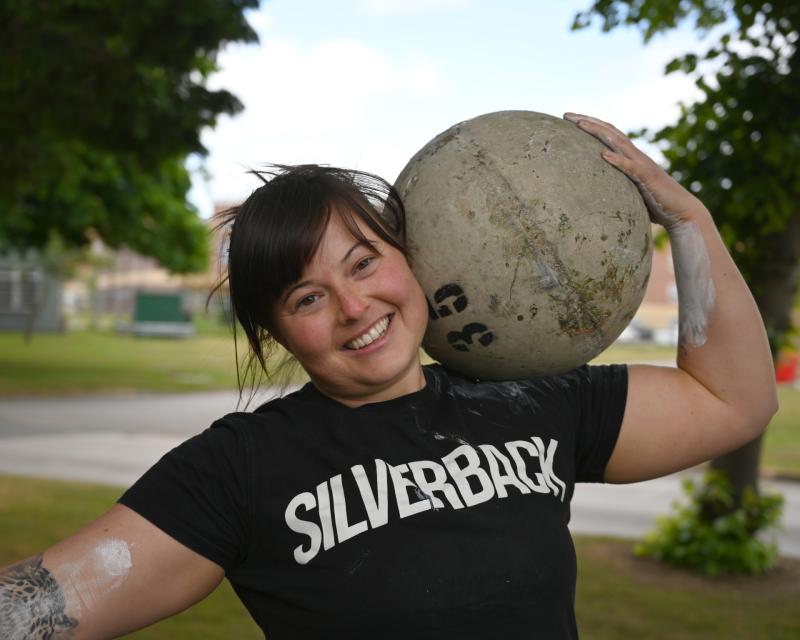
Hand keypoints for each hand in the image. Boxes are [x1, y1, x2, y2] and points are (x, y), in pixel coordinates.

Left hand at [563, 112, 704, 229]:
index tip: (571, 120)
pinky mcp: (648, 178)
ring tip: (580, 124)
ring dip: (598, 132)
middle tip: (566, 114)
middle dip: (588, 121)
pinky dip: (617, 160)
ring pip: (618, 143)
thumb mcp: (631, 192)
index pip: (609, 135)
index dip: (591, 125)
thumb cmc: (657, 205)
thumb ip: (618, 186)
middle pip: (610, 132)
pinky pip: (630, 167)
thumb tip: (596, 194)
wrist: (683, 212)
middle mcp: (636, 156)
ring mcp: (642, 165)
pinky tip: (603, 154)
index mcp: (632, 158)